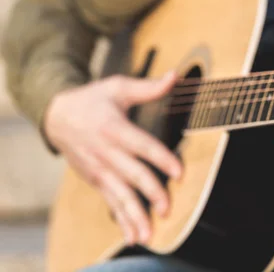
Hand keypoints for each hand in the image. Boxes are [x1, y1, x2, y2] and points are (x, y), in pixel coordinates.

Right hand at [44, 72, 182, 244]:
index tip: (179, 171)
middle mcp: (105, 152)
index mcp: (114, 128)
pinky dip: (122, 220)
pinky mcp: (95, 180)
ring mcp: (99, 169)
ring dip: (134, 215)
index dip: (161, 158)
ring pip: (119, 195)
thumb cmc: (93, 99)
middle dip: (150, 192)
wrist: (56, 115)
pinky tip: (134, 235)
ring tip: (148, 234)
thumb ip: (148, 87)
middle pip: (132, 175)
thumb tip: (175, 76)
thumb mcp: (118, 87)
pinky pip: (111, 202)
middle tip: (167, 208)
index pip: (142, 145)